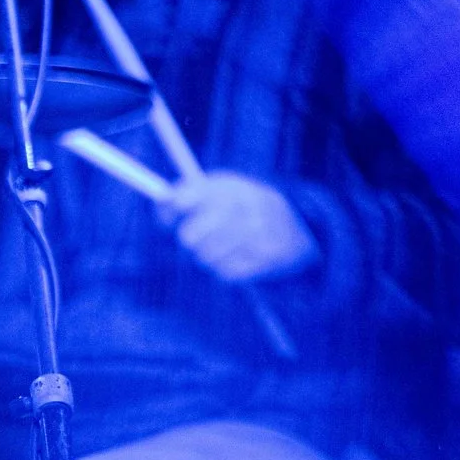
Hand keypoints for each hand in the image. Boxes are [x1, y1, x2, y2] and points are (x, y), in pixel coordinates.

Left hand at [160, 172, 319, 283]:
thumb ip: (190, 192)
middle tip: (192, 237)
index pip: (188, 197)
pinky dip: (224, 269)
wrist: (299, 227)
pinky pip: (225, 273)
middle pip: (189, 236)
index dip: (171, 209)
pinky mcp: (266, 259)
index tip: (166, 216)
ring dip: (206, 255)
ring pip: (204, 257)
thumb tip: (160, 203)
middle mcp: (248, 207)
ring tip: (220, 245)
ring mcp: (259, 233)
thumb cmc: (245, 208)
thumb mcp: (223, 189)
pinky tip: (236, 257)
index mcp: (234, 185)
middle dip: (188, 238)